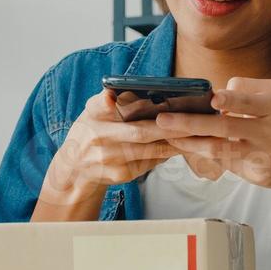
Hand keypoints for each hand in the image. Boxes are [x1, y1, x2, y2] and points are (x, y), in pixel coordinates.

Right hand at [41, 90, 181, 206]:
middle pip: (139, 132)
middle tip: (192, 121)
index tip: (112, 98)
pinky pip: (149, 162)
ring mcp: (111, 160)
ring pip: (150, 150)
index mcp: (92, 118)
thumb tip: (110, 94)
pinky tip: (179, 146)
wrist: (75, 169)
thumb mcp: (89, 113)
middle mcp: (99, 139)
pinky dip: (165, 153)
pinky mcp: (121, 175)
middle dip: (168, 127)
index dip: (105, 103)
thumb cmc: (89, 132)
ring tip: (195, 134)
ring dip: (174, 143)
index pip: (98, 106)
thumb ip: (101, 101)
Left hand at [155, 77, 270, 197]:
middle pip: (225, 128)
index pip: (250, 103)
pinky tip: (190, 146)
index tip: (211, 97)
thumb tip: (220, 91)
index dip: (231, 99)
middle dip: (191, 124)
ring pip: (220, 150)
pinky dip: (207, 154)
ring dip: (191, 143)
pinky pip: (228, 163)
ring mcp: (263, 158)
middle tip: (163, 120)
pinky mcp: (258, 176)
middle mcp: (269, 134)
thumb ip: (253, 88)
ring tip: (168, 135)